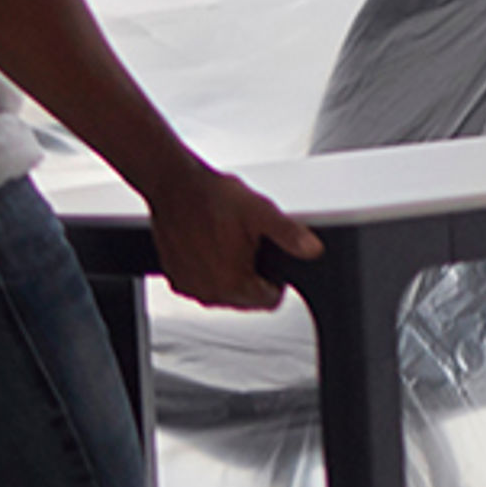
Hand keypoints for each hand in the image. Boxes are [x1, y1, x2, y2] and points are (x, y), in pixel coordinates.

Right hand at [145, 164, 317, 311]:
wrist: (173, 185)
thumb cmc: (211, 197)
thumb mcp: (260, 212)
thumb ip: (289, 234)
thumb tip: (312, 249)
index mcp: (233, 284)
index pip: (270, 301)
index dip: (276, 280)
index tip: (268, 257)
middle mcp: (209, 293)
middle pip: (247, 298)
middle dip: (252, 275)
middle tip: (246, 243)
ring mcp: (190, 287)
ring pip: (225, 292)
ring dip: (230, 273)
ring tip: (227, 240)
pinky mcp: (176, 278)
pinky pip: (203, 283)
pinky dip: (208, 270)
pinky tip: (208, 244)